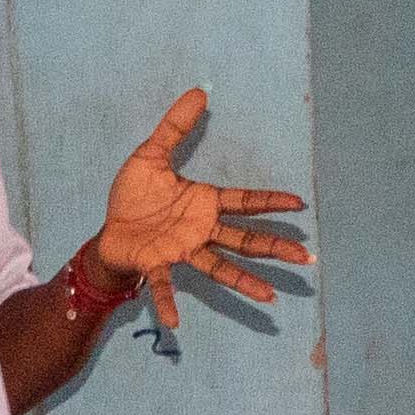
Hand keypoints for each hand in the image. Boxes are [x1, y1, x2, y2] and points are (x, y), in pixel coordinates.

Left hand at [94, 89, 311, 333]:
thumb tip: (199, 91)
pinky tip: (175, 324)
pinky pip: (164, 285)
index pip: (244, 202)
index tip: (299, 204)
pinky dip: (168, 304)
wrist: (109, 228)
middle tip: (305, 259)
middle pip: (244, 239)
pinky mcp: (156, 263)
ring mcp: (181, 250)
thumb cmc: (134, 197)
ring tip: (269, 296)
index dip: (271, 202)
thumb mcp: (151, 154)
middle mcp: (200, 231)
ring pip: (219, 267)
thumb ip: (175, 127)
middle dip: (274, 248)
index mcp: (203, 204)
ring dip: (243, 282)